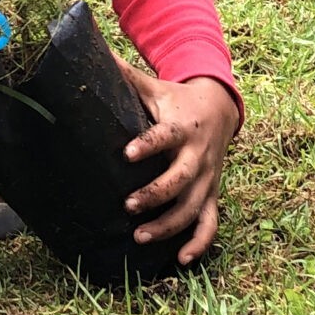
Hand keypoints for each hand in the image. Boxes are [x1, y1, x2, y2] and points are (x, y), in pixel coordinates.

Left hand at [120, 71, 239, 262]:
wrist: (221, 108)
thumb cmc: (177, 100)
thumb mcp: (155, 87)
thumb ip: (125, 76)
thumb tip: (92, 54)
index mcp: (182, 127)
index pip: (164, 136)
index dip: (147, 145)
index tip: (126, 154)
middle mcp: (198, 155)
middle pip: (180, 180)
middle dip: (156, 195)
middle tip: (127, 205)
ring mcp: (208, 178)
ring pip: (193, 208)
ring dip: (169, 225)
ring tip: (139, 237)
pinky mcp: (212, 193)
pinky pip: (211, 223)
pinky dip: (200, 243)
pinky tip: (181, 259)